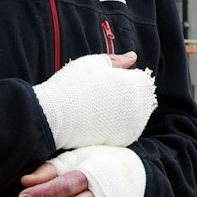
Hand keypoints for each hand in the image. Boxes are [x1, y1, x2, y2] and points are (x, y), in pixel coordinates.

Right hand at [32, 52, 157, 149]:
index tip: (107, 80)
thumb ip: (117, 61)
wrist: (55, 116)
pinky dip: (118, 124)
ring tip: (99, 106)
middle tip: (101, 94)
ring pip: (136, 114)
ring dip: (124, 109)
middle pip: (140, 97)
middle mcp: (140, 106)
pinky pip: (127, 129)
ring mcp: (133, 125)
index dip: (124, 77)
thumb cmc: (73, 85)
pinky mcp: (123, 140)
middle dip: (127, 94)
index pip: (140, 79)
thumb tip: (133, 57)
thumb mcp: (94, 63)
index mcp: (135, 84)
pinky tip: (101, 119)